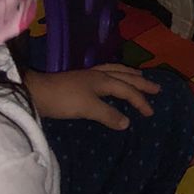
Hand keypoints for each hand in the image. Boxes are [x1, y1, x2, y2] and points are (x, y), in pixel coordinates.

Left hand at [26, 64, 159, 129]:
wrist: (37, 92)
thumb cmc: (64, 100)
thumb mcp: (87, 109)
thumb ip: (108, 114)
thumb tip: (127, 122)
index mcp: (104, 80)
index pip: (128, 90)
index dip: (141, 101)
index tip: (151, 112)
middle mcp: (100, 74)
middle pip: (126, 77)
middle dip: (142, 83)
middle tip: (156, 88)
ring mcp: (90, 75)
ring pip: (116, 71)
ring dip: (130, 75)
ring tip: (140, 77)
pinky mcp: (81, 78)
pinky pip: (107, 72)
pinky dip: (116, 74)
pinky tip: (113, 78)